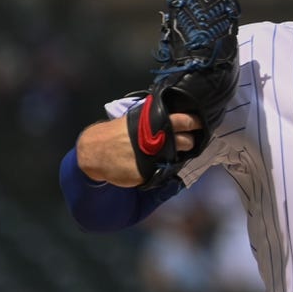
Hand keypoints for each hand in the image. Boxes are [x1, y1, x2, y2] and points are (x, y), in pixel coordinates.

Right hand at [77, 113, 202, 186]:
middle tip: (186, 142)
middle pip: (187, 141)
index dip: (195, 123)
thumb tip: (176, 121)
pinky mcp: (147, 171)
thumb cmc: (116, 133)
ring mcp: (153, 155)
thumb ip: (155, 120)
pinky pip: (163, 170)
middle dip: (190, 142)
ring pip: (178, 156)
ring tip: (172, 152)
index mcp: (155, 121)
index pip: (185, 120)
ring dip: (178, 155)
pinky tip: (157, 163)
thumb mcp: (135, 120)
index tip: (199, 124)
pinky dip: (163, 167)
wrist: (93, 150)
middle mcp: (157, 137)